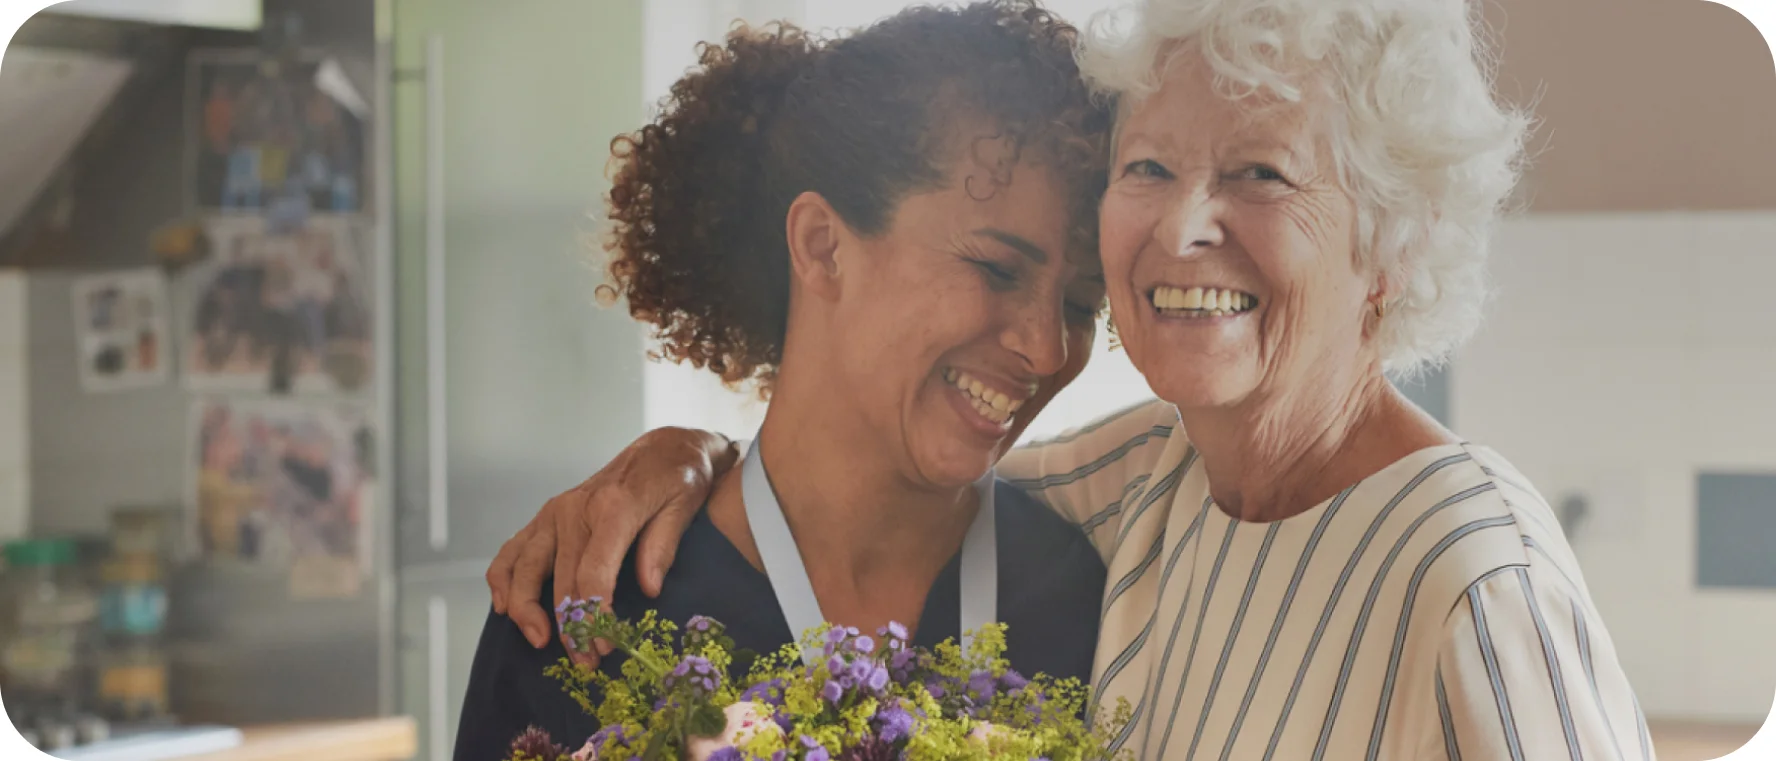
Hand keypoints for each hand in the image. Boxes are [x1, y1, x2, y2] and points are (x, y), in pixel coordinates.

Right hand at [486, 427, 737, 665]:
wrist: (663, 448)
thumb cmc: (678, 478)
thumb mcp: (684, 505)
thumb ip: (663, 545)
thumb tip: (648, 589)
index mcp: (613, 506)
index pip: (594, 572)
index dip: (594, 614)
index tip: (605, 645)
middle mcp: (575, 508)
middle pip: (560, 579)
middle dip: (570, 626)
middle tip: (586, 662)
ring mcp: (554, 512)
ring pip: (524, 567)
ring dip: (527, 610)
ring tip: (540, 642)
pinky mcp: (546, 517)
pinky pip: (512, 550)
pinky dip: (502, 579)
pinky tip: (504, 608)